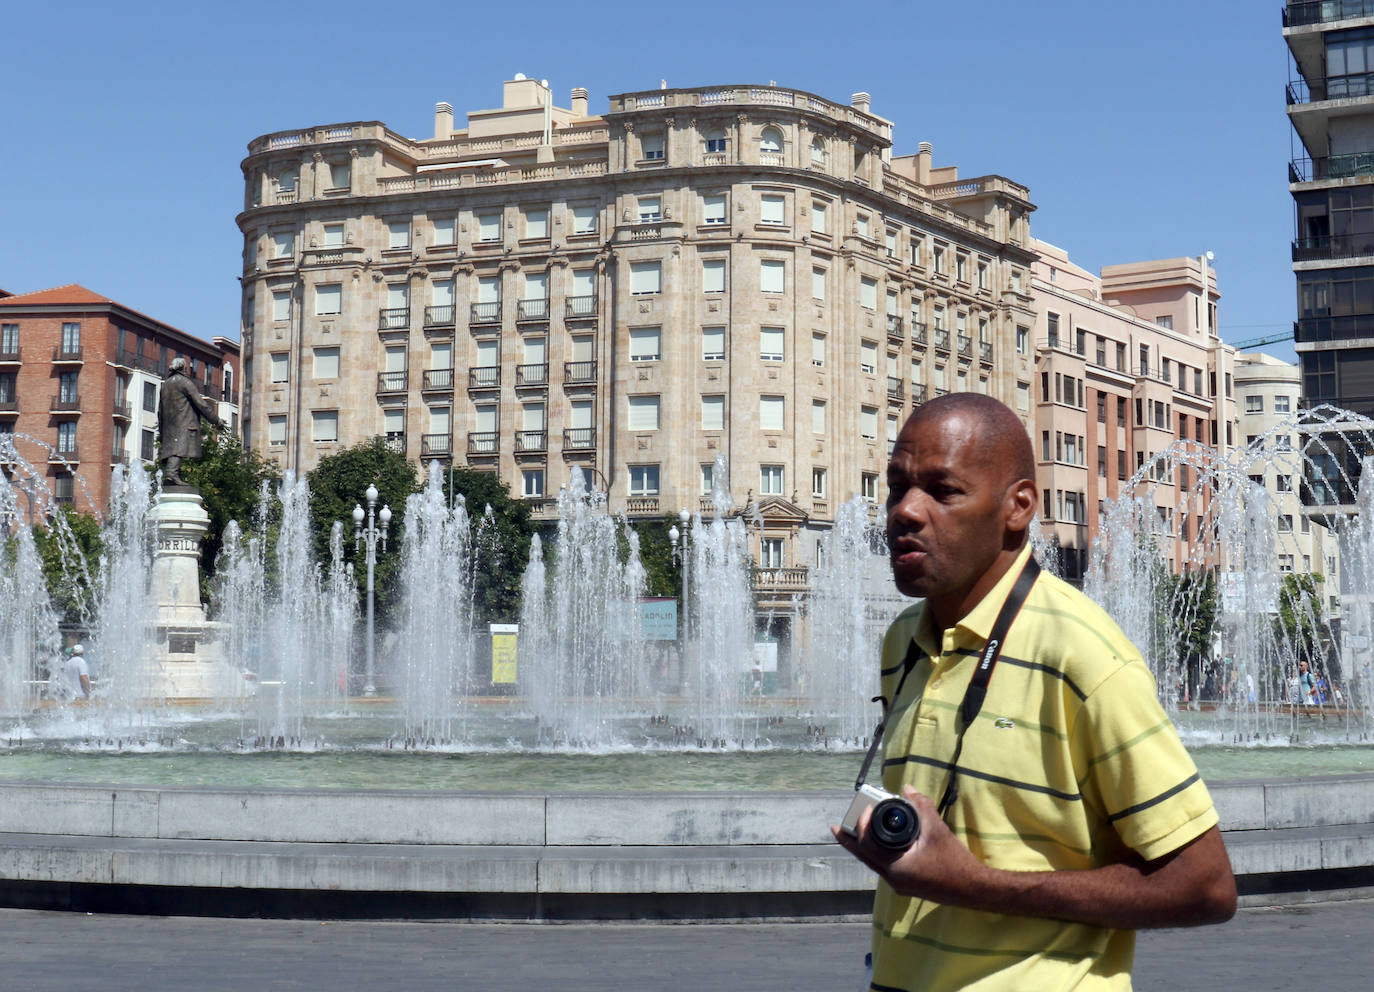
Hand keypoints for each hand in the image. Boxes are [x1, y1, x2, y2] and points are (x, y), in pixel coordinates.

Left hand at [831, 785, 988, 903]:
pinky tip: (876, 845)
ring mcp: (899, 884)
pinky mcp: (906, 885)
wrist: (973, 888)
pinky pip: (883, 867)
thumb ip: (921, 806)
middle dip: (849, 841)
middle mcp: (893, 879)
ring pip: (872, 863)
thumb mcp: (937, 830)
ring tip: (849, 834)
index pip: (868, 845)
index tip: (866, 808)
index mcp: (897, 868)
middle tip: (836, 828)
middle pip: (864, 857)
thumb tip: (908, 788)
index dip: (862, 825)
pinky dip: (876, 854)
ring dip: (861, 848)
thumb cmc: (955, 861)